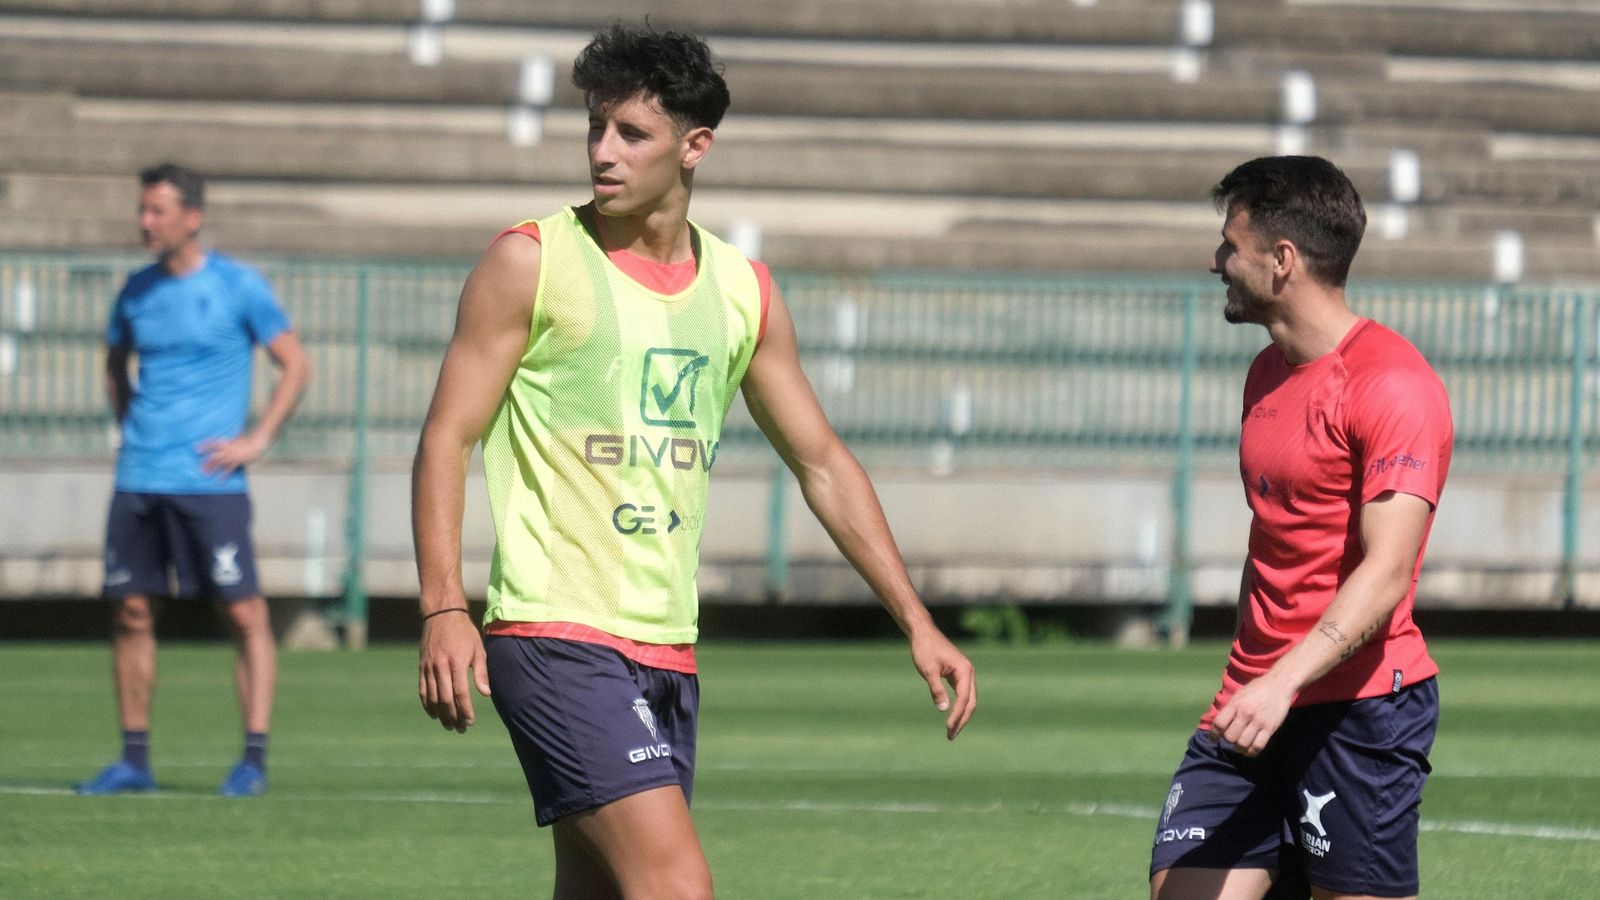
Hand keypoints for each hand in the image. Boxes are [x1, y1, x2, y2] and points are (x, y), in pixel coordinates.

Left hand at [199, 433, 269, 474]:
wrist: (256, 444)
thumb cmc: (247, 441)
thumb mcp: (237, 439)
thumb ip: (231, 441)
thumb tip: (227, 441)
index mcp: (226, 442)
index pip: (212, 442)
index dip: (204, 446)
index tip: (196, 450)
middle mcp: (227, 449)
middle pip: (213, 456)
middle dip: (206, 463)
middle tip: (201, 469)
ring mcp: (231, 455)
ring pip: (218, 463)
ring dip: (211, 469)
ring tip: (206, 474)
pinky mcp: (237, 461)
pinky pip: (229, 469)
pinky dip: (224, 475)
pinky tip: (221, 480)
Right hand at [418, 609, 490, 732]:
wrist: (442, 615)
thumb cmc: (464, 632)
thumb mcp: (478, 649)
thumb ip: (481, 672)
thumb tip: (485, 694)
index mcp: (457, 663)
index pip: (460, 694)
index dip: (465, 711)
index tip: (469, 722)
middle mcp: (440, 667)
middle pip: (445, 700)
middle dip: (453, 717)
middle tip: (460, 729)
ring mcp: (429, 668)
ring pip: (432, 698)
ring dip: (440, 714)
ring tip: (449, 725)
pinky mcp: (422, 667)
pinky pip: (422, 690)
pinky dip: (427, 704)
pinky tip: (434, 713)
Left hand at [909, 627, 976, 739]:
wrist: (922, 632)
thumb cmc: (924, 649)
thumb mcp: (928, 670)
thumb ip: (936, 689)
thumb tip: (943, 709)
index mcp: (964, 671)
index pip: (964, 699)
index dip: (957, 715)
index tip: (948, 728)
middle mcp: (968, 672)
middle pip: (970, 702)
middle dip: (961, 720)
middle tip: (950, 736)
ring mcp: (964, 673)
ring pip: (968, 699)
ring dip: (961, 715)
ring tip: (951, 730)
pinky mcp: (958, 674)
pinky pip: (962, 694)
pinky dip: (958, 706)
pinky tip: (951, 715)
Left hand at [1209, 672, 1293, 756]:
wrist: (1280, 684)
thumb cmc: (1257, 689)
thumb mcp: (1239, 694)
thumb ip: (1230, 708)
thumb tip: (1219, 724)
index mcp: (1236, 704)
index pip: (1219, 723)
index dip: (1214, 734)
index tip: (1213, 739)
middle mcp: (1245, 713)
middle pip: (1230, 737)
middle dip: (1228, 741)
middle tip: (1230, 740)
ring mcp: (1258, 722)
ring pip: (1243, 744)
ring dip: (1238, 748)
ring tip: (1239, 747)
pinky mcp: (1270, 728)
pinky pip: (1258, 746)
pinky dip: (1251, 752)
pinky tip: (1249, 751)